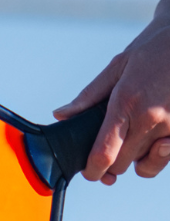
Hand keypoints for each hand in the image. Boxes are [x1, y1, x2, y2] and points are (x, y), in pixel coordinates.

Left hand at [55, 11, 169, 183]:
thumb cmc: (153, 48)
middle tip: (114, 144)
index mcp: (126, 103)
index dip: (92, 171)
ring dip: (136, 156)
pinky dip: (157, 153)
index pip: (103, 155)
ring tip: (136, 135)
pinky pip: (165, 156)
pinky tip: (155, 138)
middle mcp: (149, 118)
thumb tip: (61, 115)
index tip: (90, 172)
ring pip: (143, 163)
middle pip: (121, 165)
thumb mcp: (118, 66)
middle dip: (113, 161)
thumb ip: (89, 96)